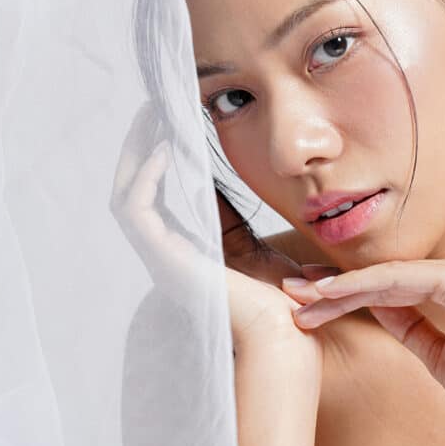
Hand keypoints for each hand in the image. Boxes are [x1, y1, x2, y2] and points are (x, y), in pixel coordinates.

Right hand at [109, 103, 326, 360]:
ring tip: (152, 117)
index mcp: (199, 247)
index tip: (181, 116)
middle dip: (143, 146)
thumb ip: (288, 239)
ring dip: (136, 154)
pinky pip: (137, 212)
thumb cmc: (288, 309)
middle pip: (140, 188)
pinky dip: (145, 179)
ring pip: (128, 196)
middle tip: (155, 107)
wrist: (286, 338)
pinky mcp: (165, 261)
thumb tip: (316, 216)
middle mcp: (174, 251)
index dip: (174, 152)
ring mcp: (165, 257)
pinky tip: (164, 150)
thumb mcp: (281, 258)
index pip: (176, 189)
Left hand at [280, 250, 444, 440]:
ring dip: (342, 287)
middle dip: (340, 284)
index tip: (314, 301)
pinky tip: (331, 297)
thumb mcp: (441, 355)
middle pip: (392, 273)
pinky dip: (362, 288)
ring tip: (302, 299)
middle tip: (295, 291)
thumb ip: (412, 324)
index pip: (402, 280)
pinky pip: (400, 281)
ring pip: (390, 274)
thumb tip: (375, 304)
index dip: (355, 290)